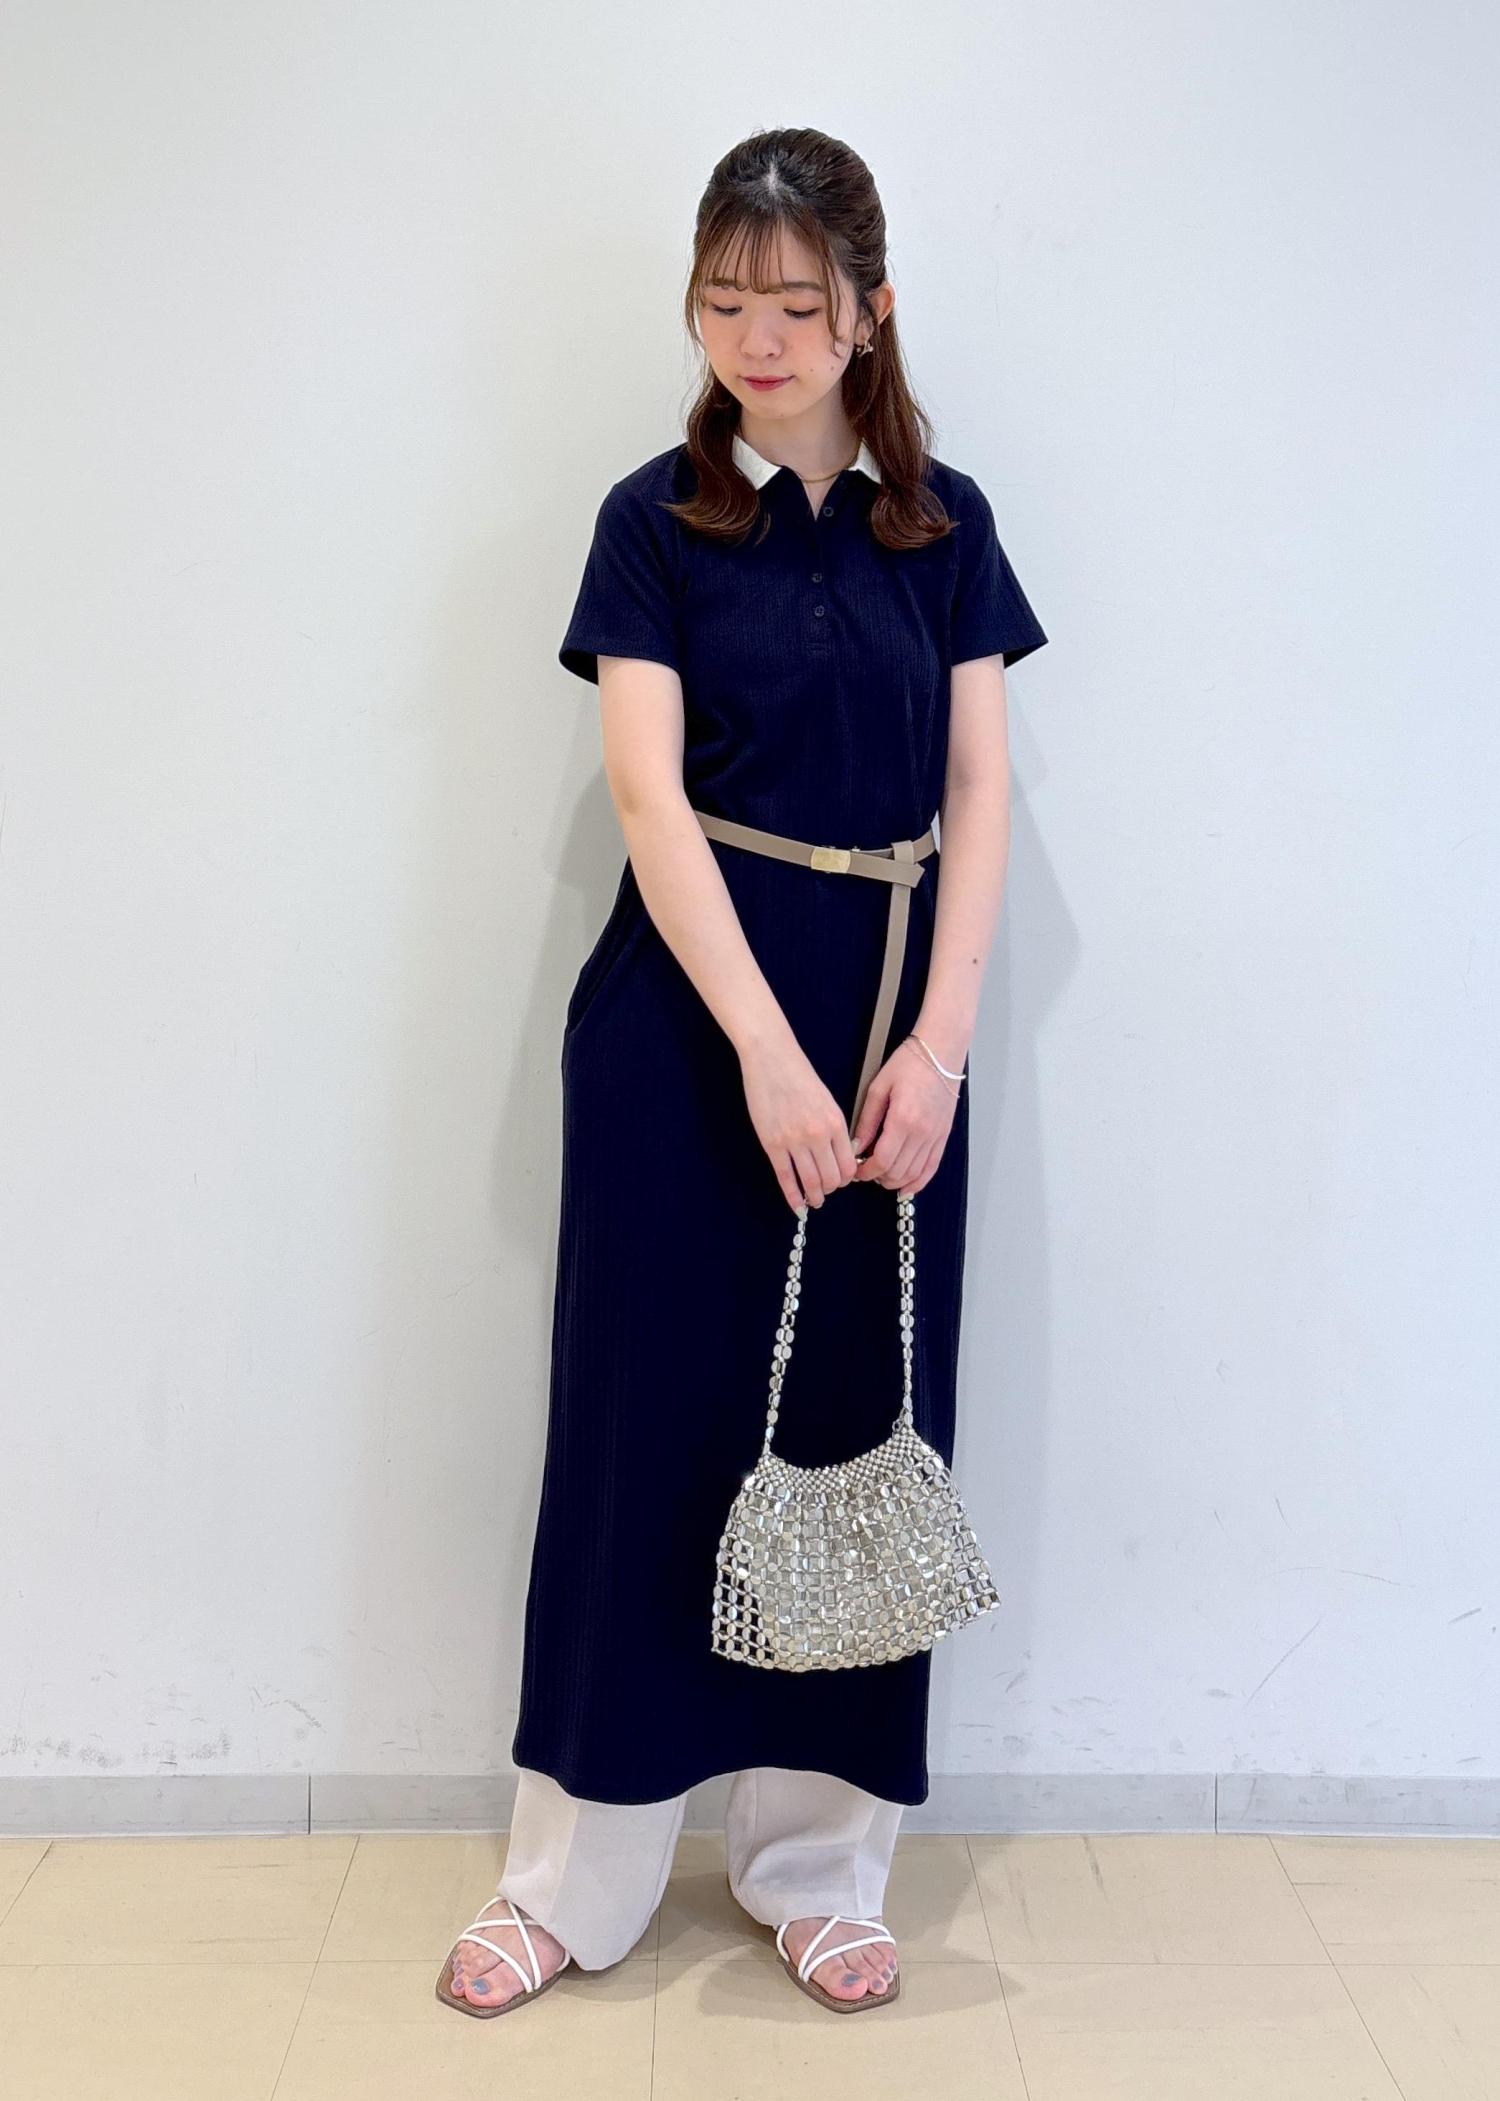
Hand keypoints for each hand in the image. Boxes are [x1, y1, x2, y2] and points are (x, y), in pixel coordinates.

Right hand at [739, 1037, 861, 1213]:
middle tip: (828, 1191)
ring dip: (815, 1197)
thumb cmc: (798, 1074)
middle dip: (832, 1189)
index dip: (847, 1179)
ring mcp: (794, 1141)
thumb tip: (843, 1153)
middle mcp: (817, 1134)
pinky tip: (797, 1205)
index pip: (848, 1165)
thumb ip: (836, 1127)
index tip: (843, 1180)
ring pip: (811, 1182)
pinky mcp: (772, 1144)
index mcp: (835, 1122)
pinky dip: (793, 1196)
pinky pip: (785, 1178)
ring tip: (815, 1201)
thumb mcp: (827, 1100)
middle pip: (832, 1178)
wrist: (771, 1057)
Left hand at [848, 1037, 959, 1198]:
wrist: (941, 1052)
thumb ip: (867, 1122)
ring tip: (881, 1176)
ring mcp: (935, 1136)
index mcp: (903, 1119)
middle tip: (865, 1172)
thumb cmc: (910, 1063)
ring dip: (895, 1181)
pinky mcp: (943, 1136)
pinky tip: (907, 1187)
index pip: (882, 1160)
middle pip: (897, 1171)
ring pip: (914, 1173)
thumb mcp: (879, 1088)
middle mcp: (922, 1132)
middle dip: (877, 1177)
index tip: (856, 1170)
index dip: (866, 1171)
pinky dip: (918, 1182)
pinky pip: (932, 1167)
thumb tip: (856, 1146)